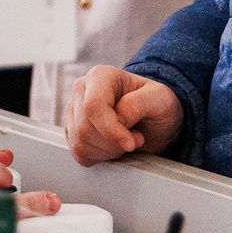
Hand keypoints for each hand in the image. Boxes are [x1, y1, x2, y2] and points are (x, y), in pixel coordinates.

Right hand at [65, 66, 183, 164]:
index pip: (93, 106)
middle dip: (113, 143)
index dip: (111, 130)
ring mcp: (73, 110)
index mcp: (101, 75)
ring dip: (108, 151)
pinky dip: (100, 157)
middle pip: (84, 128)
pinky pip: (79, 153)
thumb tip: (119, 118)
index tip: (130, 143)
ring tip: (126, 140)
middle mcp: (82, 89)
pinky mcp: (72, 130)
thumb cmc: (155, 104)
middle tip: (135, 138)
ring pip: (80, 143)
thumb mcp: (160, 99)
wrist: (152, 119)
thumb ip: (138, 104)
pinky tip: (114, 147)